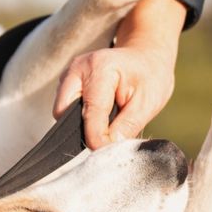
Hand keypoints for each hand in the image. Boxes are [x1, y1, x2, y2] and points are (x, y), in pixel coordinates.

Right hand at [53, 0, 185, 148]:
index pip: (91, 113)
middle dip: (82, 129)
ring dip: (80, 123)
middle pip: (63, 112)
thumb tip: (107, 149)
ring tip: (107, 122)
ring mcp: (69, 73)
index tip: (108, 154)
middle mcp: (78, 68)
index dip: (97, 139)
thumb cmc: (149, 77)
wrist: (145, 57)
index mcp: (100, 69)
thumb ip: (127, 127)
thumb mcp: (147, 103)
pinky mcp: (67, 81)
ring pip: (62, 111)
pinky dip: (79, 116)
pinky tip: (100, 114)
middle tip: (107, 136)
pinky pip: (65, 107)